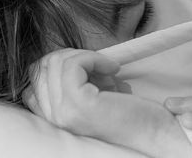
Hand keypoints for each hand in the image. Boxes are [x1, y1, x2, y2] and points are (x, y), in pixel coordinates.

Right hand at [22, 48, 191, 157]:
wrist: (157, 134)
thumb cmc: (131, 115)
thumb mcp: (95, 96)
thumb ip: (77, 84)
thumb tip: (70, 57)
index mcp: (53, 119)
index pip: (34, 79)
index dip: (59, 65)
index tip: (87, 69)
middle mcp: (53, 119)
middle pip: (42, 66)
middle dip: (72, 57)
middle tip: (101, 68)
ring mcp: (63, 114)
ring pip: (56, 62)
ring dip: (85, 57)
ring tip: (108, 72)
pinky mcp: (79, 105)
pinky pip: (73, 64)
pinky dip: (93, 57)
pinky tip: (112, 68)